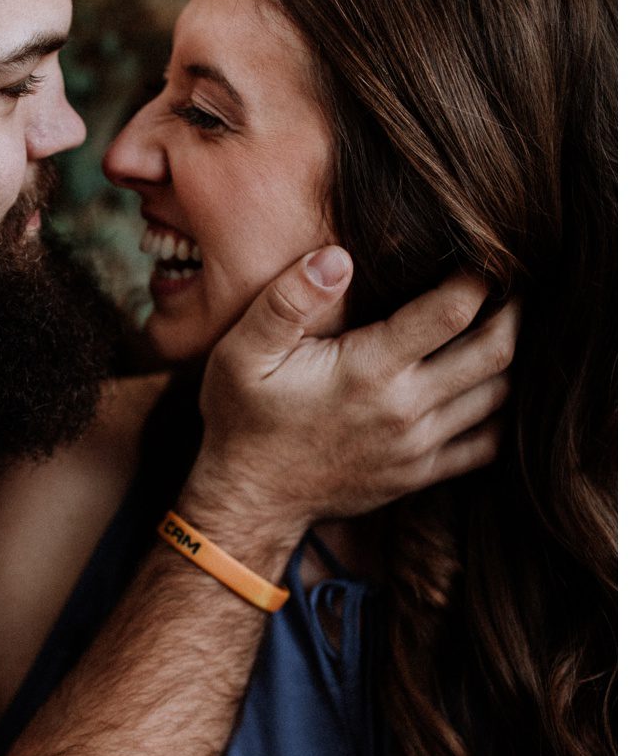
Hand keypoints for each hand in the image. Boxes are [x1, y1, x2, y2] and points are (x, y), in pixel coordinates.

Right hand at [190, 246, 515, 529]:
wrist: (250, 499)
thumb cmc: (245, 418)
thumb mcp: (244, 351)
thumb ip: (289, 300)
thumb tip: (338, 257)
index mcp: (369, 370)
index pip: (451, 311)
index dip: (478, 277)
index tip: (481, 257)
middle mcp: (405, 408)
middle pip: (494, 352)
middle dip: (512, 312)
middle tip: (510, 288)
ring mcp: (418, 447)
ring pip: (497, 396)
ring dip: (507, 358)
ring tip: (499, 329)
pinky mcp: (419, 474)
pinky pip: (485, 444)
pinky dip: (500, 414)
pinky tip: (485, 387)